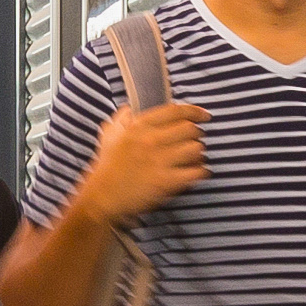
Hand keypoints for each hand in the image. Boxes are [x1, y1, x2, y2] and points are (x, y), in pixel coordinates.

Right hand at [75, 101, 208, 220]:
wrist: (102, 197)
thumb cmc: (106, 168)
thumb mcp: (109, 137)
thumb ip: (120, 120)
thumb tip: (129, 109)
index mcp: (140, 126)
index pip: (175, 111)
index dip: (194, 112)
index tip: (204, 116)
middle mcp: (151, 140)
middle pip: (190, 129)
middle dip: (196, 135)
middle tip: (194, 142)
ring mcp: (159, 161)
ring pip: (196, 149)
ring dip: (198, 154)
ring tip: (194, 159)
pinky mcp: (166, 181)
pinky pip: (196, 172)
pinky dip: (201, 172)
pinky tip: (197, 173)